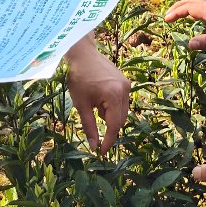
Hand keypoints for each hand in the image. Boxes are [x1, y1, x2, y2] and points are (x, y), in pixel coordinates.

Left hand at [64, 35, 130, 153]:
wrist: (82, 53)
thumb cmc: (78, 77)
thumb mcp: (81, 104)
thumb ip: (89, 127)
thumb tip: (94, 147)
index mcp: (114, 95)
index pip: (114, 125)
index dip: (108, 141)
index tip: (102, 153)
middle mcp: (125, 90)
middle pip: (121, 119)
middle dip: (109, 129)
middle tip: (97, 136)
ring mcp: (126, 84)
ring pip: (122, 111)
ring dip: (110, 117)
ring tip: (93, 108)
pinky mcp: (124, 81)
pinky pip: (121, 101)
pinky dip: (112, 107)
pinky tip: (98, 100)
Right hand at [164, 0, 205, 49]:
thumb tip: (189, 45)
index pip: (188, 8)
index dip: (176, 13)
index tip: (166, 20)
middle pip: (190, 2)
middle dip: (177, 7)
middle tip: (167, 16)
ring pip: (196, 3)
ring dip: (184, 8)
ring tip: (176, 16)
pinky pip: (202, 7)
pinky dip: (192, 10)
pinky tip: (193, 19)